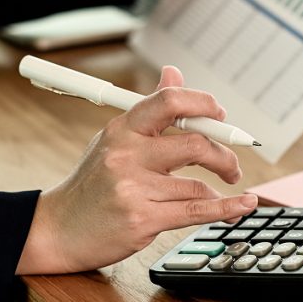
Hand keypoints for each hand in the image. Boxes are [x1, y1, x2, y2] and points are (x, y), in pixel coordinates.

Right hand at [16, 66, 257, 274]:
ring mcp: (133, 188)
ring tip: (222, 192)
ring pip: (197, 184)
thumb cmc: (93, 184)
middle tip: (232, 166)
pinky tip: (242, 205)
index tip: (220, 115)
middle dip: (224, 154)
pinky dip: (225, 209)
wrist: (59, 229)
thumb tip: (174, 72)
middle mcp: (126, 155)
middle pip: (195, 143)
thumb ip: (151, 109)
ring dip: (218, 189)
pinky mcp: (141, 220)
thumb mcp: (115, 139)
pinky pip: (195, 211)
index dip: (203, 104)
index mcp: (122, 128)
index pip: (169, 100)